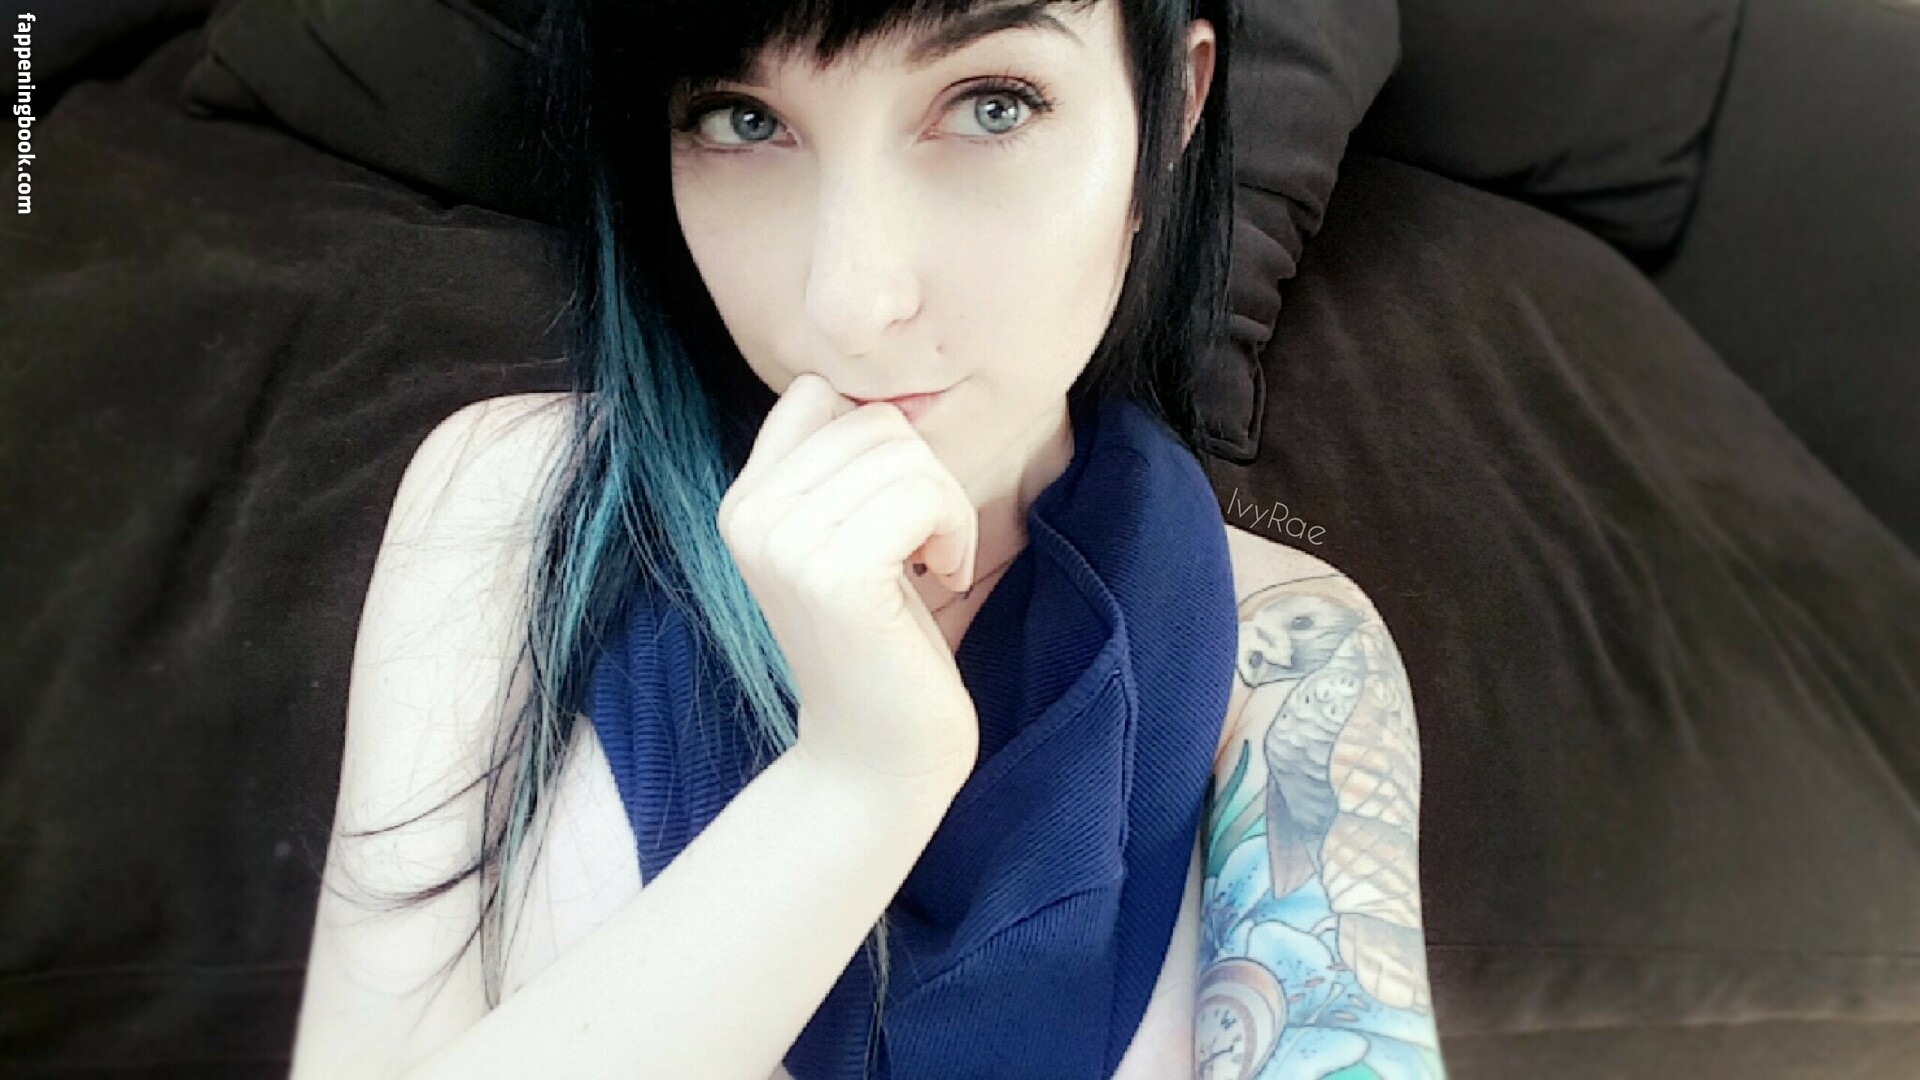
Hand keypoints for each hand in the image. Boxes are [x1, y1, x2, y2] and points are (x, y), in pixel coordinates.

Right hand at [716, 372, 981, 793]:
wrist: (874, 756)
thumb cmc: (880, 642)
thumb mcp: (844, 537)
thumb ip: (843, 466)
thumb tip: (888, 395)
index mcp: (743, 501)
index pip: (818, 394)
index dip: (879, 443)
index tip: (889, 512)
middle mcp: (748, 515)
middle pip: (876, 422)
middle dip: (926, 480)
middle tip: (923, 550)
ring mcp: (785, 544)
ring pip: (907, 454)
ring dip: (946, 509)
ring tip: (930, 566)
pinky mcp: (834, 575)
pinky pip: (923, 495)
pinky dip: (955, 533)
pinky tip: (943, 579)